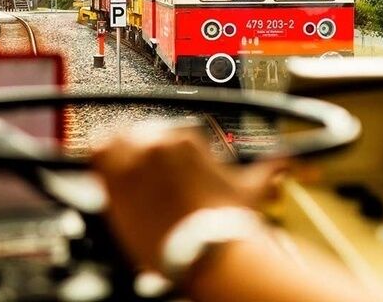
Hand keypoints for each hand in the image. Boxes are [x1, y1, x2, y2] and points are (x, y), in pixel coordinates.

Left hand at [91, 122, 287, 270]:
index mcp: (185, 137)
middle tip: (147, 179)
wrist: (207, 250)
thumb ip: (268, 169)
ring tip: (125, 175)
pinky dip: (99, 161)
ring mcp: (134, 159)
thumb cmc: (226, 223)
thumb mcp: (250, 190)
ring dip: (119, 155)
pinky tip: (105, 173)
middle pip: (137, 135)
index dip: (159, 150)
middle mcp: (158, 141)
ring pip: (115, 141)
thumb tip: (286, 163)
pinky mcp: (115, 180)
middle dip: (141, 154)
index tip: (162, 167)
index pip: (163, 132)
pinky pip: (96, 155)